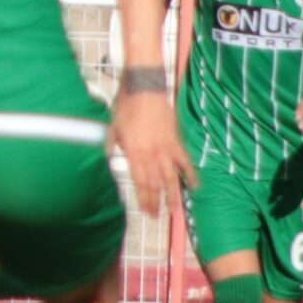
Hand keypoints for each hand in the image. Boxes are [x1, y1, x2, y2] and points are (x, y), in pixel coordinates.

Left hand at [110, 89, 193, 219]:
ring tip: (174, 210)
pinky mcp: (176, 140)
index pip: (139, 182)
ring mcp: (165, 148)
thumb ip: (111, 145)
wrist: (143, 86)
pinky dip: (191, 174)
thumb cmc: (125, 105)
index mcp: (133, 152)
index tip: (145, 211)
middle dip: (155, 202)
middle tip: (157, 216)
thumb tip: (106, 159)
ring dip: (172, 195)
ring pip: (170, 177)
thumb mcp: (112, 126)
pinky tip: (196, 186)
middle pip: (154, 184)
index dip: (143, 199)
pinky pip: (185, 161)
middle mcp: (150, 154)